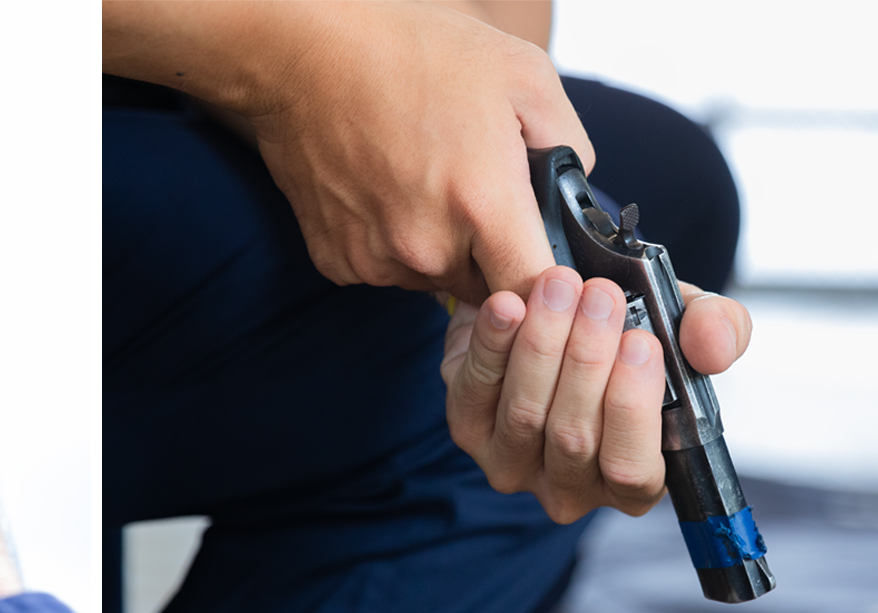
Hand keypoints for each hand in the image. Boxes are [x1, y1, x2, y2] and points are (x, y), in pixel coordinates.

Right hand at [103, 1, 591, 302]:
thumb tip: (573, 192)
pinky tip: (388, 192)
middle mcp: (429, 249)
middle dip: (497, 257)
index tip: (550, 266)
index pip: (537, 294)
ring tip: (428, 183)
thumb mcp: (524, 74)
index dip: (550, 288)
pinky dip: (396, 244)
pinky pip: (388, 270)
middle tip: (482, 198)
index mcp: (483, 206)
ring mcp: (378, 261)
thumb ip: (569, 142)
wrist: (305, 57)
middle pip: (489, 292)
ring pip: (436, 282)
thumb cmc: (412, 53)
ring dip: (444, 251)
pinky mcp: (340, 264)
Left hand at [441, 270, 751, 521]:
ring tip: (560, 285)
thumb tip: (715, 348)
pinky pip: (475, 391)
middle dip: (587, 360)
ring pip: (524, 416)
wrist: (559, 306)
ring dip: (543, 344)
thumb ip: (717, 330)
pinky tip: (507, 304)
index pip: (632, 473)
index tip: (639, 342)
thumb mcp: (684, 324)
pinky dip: (491, 344)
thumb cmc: (630, 332)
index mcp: (632, 479)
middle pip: (573, 438)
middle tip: (600, 295)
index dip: (633, 409)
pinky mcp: (467, 429)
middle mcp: (570, 486)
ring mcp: (513, 464)